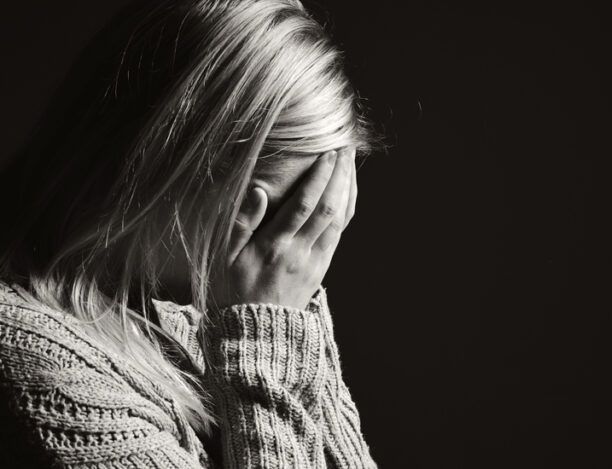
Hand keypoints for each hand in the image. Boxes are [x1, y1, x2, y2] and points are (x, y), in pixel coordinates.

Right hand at [210, 147, 356, 310]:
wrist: (256, 331)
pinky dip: (347, 209)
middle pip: (327, 208)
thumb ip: (241, 222)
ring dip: (347, 189)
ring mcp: (314, 261)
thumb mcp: (225, 258)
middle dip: (339, 176)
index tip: (327, 154)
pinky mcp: (321, 268)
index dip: (318, 178)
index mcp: (273, 247)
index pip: (302, 206)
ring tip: (351, 163)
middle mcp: (299, 253)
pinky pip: (339, 233)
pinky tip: (348, 191)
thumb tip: (259, 189)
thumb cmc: (233, 290)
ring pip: (338, 220)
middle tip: (346, 148)